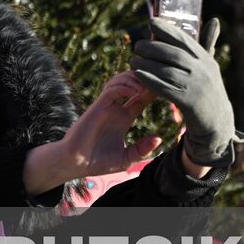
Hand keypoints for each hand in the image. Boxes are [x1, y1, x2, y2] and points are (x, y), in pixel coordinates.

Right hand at [23, 72, 162, 193]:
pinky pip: (111, 90)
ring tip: (148, 87)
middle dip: (144, 80)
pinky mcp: (97, 107)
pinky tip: (136, 93)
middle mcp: (114, 108)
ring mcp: (105, 106)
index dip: (152, 92)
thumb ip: (142, 149)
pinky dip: (125, 87)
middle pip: (130, 83)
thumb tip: (158, 138)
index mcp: (122, 118)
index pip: (140, 98)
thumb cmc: (98, 161)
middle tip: (158, 83)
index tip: (167, 91)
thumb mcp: (127, 158)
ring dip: (134, 80)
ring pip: (119, 81)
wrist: (77, 164)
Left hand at [130, 17, 240, 165]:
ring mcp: (197, 87)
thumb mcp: (210, 67)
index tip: (151, 21)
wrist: (217, 124)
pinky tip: (138, 75)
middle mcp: (203, 71)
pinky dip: (150, 81)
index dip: (167, 29)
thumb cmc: (208, 91)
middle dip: (152, 47)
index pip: (185, 40)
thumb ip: (207, 44)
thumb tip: (214, 20)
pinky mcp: (189, 102)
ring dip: (147, 64)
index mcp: (206, 60)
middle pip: (173, 54)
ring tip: (133, 61)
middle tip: (137, 45)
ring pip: (167, 71)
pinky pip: (165, 89)